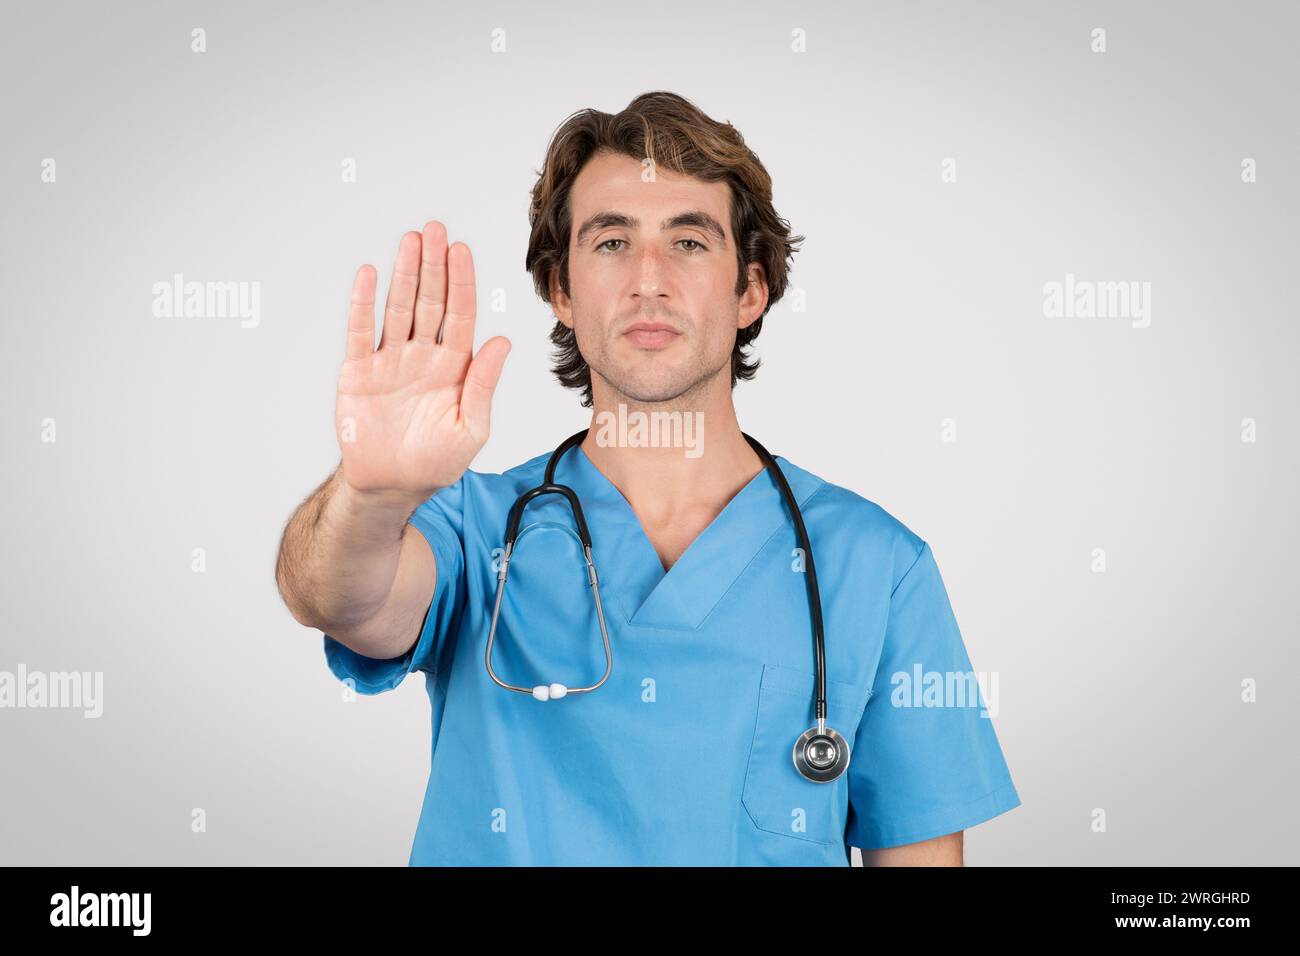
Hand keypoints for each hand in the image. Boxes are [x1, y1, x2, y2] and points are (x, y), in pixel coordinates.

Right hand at [335, 221, 509, 503]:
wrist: (391, 487)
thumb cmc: (436, 462)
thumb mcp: (471, 427)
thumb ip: (483, 383)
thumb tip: (502, 341)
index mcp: (453, 367)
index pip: (460, 315)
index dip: (461, 282)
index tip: (461, 251)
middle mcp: (423, 356)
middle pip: (429, 301)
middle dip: (434, 266)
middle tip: (435, 229)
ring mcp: (390, 361)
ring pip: (398, 308)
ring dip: (403, 273)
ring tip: (410, 240)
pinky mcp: (359, 371)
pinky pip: (361, 331)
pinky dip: (364, 303)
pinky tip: (370, 274)